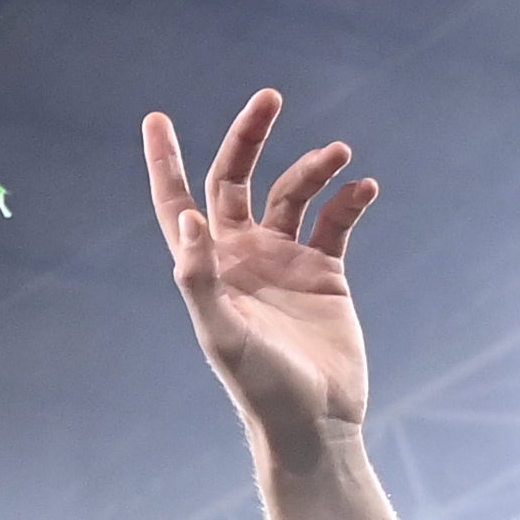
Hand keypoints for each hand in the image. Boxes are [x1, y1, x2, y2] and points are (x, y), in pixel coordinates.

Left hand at [143, 91, 377, 430]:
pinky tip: (364, 188)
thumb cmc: (260, 387)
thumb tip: (188, 217)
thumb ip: (200, 277)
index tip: (155, 119)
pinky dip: (350, 199)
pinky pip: (337, 221)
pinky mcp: (326, 272)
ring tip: (339, 153)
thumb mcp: (222, 334)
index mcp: (208, 267)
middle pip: (237, 180)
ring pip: (293, 193)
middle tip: (268, 96)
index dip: (164, 163)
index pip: (178, 203)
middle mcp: (242, 256)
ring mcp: (285, 260)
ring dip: (312, 167)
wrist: (315, 423)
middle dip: (249, 138)